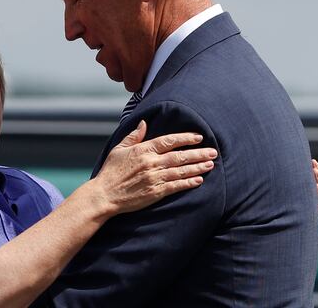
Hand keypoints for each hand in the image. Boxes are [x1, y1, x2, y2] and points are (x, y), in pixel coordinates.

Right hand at [91, 120, 216, 215]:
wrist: (104, 194)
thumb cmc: (110, 171)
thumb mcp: (118, 149)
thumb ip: (133, 136)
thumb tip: (144, 123)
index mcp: (142, 150)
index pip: (169, 140)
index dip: (185, 138)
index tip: (198, 137)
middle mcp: (151, 163)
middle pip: (180, 156)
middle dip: (198, 153)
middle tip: (213, 152)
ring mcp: (154, 178)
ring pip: (181, 171)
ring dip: (197, 167)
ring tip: (210, 164)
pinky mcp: (155, 192)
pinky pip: (176, 186)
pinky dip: (188, 183)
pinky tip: (199, 180)